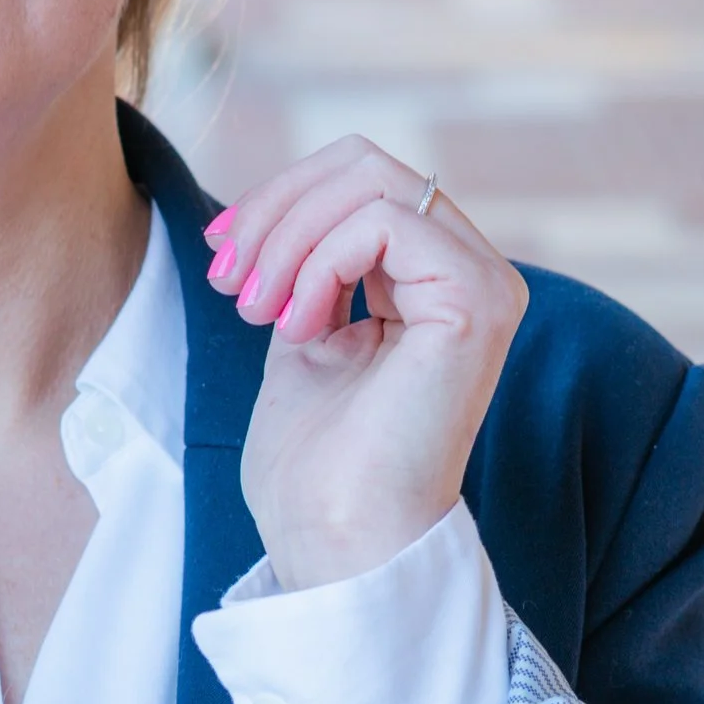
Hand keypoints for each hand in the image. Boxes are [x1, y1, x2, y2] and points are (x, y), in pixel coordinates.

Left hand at [205, 142, 527, 589]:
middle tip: (230, 279)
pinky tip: (298, 325)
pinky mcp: (477, 301)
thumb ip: (309, 268)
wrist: (335, 539)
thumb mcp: (300, 333)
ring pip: (371, 180)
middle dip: (276, 208)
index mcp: (434, 280)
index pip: (360, 180)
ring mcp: (483, 283)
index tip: (220, 254)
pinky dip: (318, 260)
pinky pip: (384, 222)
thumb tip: (278, 206)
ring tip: (255, 308)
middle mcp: (472, 272)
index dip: (279, 199)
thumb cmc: (315, 466)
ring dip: (287, 237)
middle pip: (365, 164)